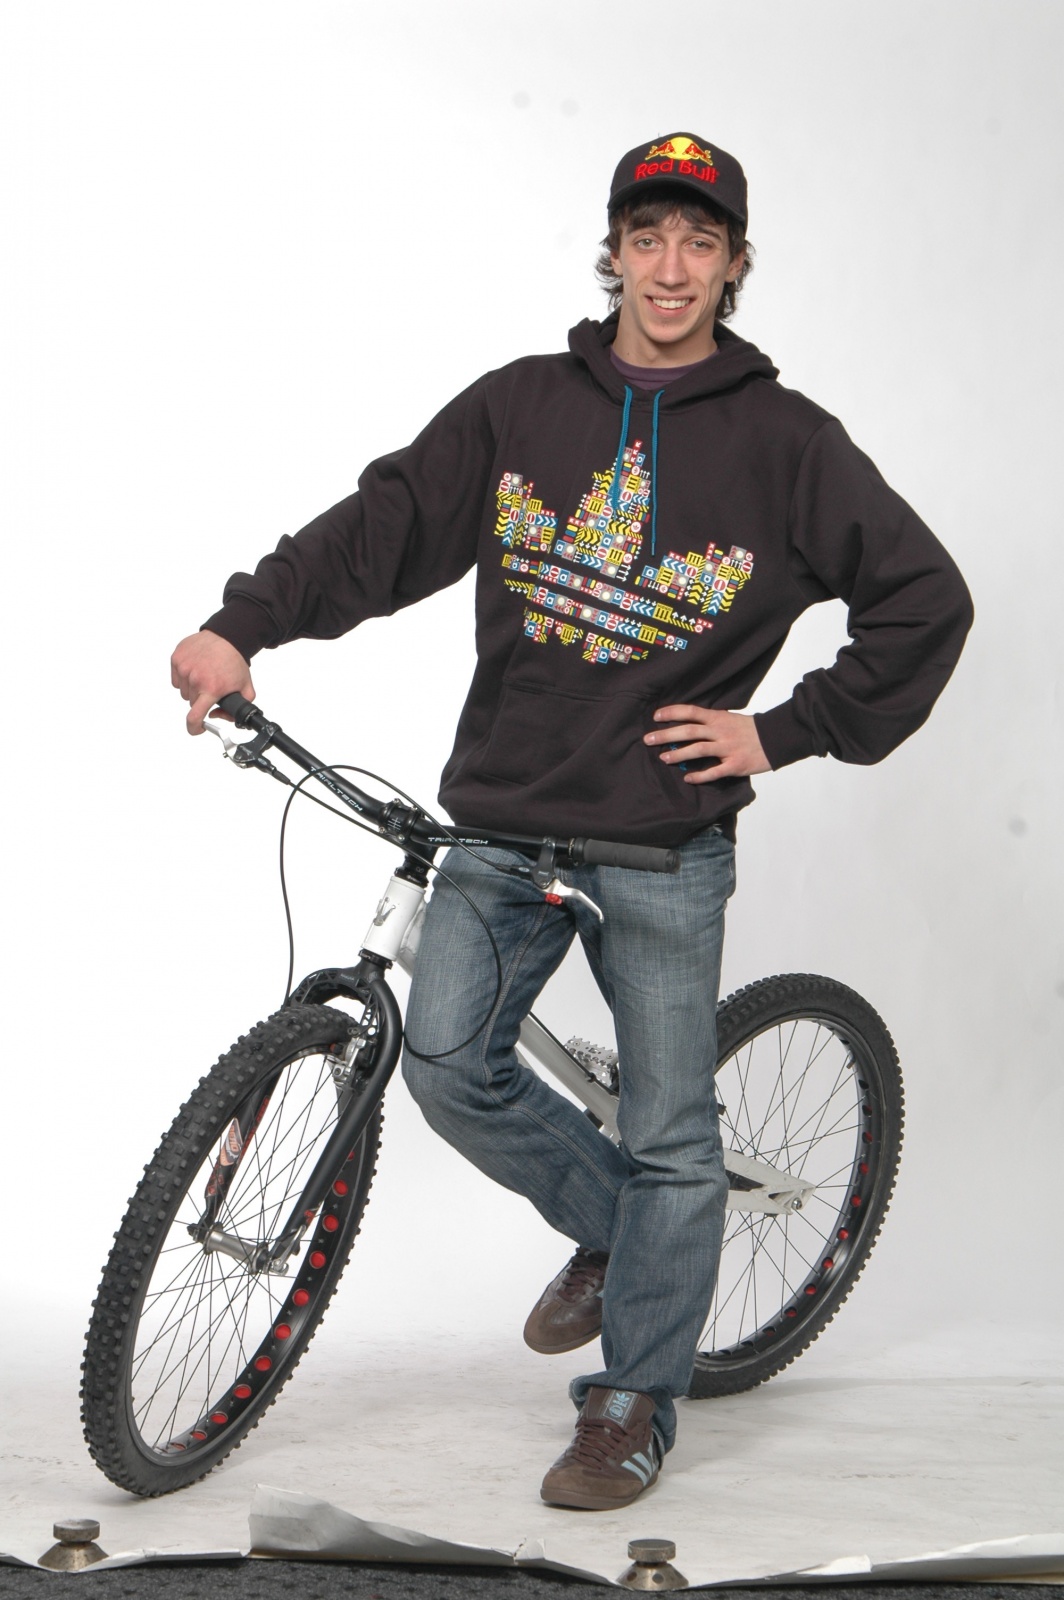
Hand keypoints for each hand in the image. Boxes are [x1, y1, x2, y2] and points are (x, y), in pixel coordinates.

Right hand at [170, 630, 254, 734]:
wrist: (227, 637)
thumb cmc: (235, 662)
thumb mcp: (245, 689)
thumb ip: (235, 710)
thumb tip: (215, 716)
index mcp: (211, 689)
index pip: (194, 716)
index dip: (194, 727)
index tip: (196, 728)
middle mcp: (195, 679)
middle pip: (191, 703)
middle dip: (200, 699)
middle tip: (210, 687)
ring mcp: (184, 668)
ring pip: (183, 691)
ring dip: (192, 688)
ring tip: (205, 676)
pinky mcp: (177, 659)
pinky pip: (176, 678)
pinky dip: (184, 677)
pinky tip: (196, 669)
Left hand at [643, 704, 771, 783]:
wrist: (776, 738)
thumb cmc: (750, 729)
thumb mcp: (730, 718)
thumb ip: (711, 721)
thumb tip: (688, 723)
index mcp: (719, 718)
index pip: (691, 712)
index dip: (672, 712)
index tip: (656, 716)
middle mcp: (721, 731)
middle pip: (689, 731)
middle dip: (666, 735)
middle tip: (648, 740)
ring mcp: (728, 748)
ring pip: (698, 750)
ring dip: (678, 754)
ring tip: (663, 758)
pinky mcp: (735, 765)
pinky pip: (714, 772)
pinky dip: (700, 776)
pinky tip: (688, 778)